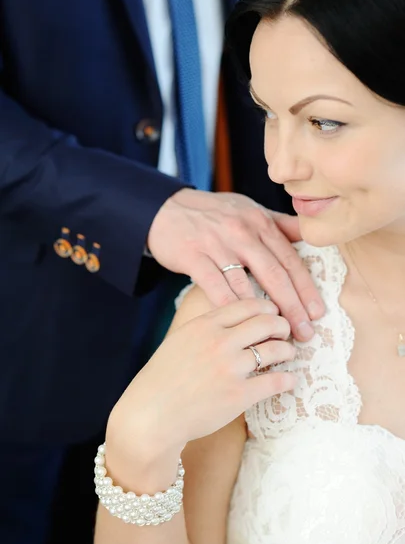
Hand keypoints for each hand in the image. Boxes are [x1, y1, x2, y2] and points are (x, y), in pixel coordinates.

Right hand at [107, 298, 296, 458]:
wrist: (152, 414)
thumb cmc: (164, 378)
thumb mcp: (181, 339)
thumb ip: (207, 326)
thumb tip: (234, 318)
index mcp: (205, 325)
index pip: (248, 305)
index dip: (266, 308)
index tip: (272, 314)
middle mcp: (220, 342)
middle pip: (266, 323)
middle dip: (282, 326)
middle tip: (285, 332)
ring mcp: (230, 368)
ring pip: (276, 350)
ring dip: (288, 350)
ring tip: (288, 354)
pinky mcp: (239, 395)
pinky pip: (275, 381)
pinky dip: (288, 379)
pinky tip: (289, 380)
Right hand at [147, 189, 323, 340]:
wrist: (166, 208)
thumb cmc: (212, 213)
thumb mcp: (248, 209)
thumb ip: (279, 224)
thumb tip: (312, 235)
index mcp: (260, 222)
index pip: (290, 258)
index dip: (306, 287)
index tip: (318, 312)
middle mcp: (242, 231)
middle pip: (274, 273)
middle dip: (293, 305)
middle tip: (306, 332)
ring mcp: (216, 243)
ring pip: (245, 282)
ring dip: (262, 312)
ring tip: (277, 335)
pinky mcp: (193, 255)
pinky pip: (214, 285)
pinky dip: (229, 305)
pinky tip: (240, 325)